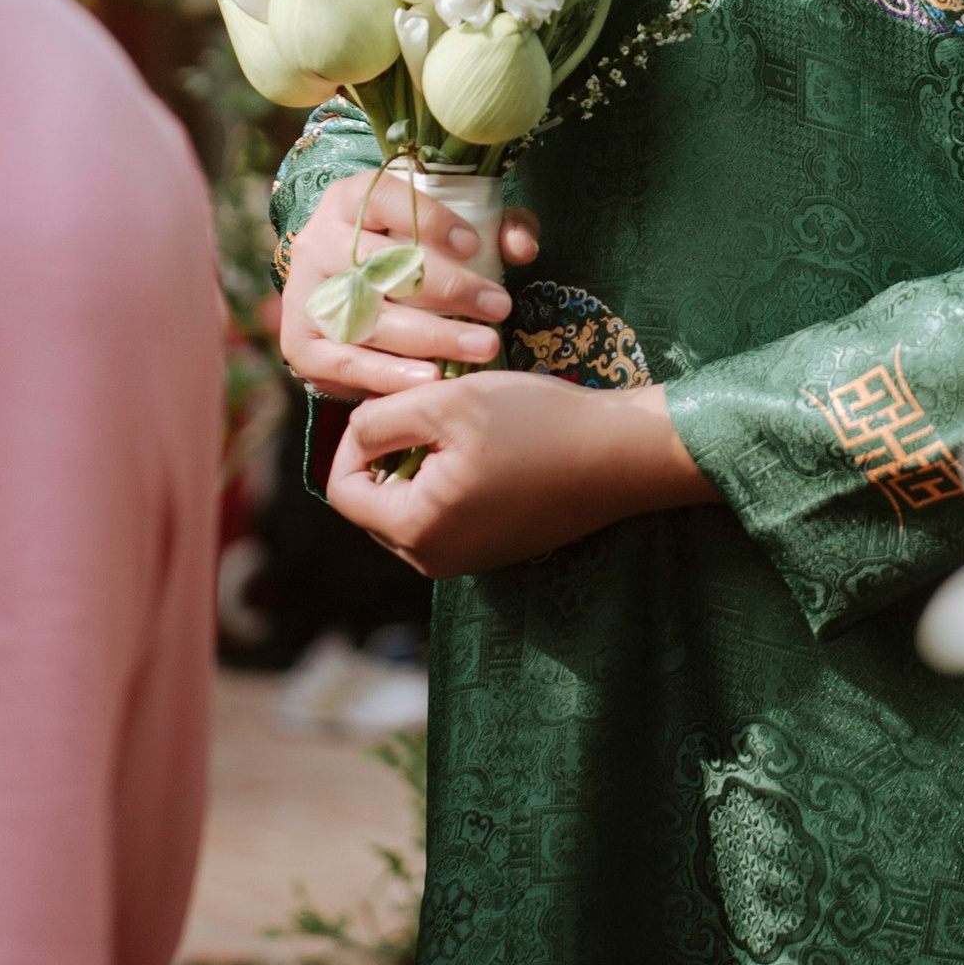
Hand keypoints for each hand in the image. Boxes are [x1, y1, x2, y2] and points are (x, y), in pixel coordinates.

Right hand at [278, 171, 540, 398]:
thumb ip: (497, 227)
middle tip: (499, 308)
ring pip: (369, 316)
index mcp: (351, 198)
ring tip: (483, 346)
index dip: (432, 221)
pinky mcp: (301, 343)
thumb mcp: (455, 227)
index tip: (476, 246)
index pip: (387, 199)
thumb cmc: (413, 252)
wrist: (346, 290)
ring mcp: (305, 293)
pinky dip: (389, 374)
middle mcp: (319, 239)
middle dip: (449, 289)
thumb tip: (521, 247)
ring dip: (432, 336)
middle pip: (382, 265)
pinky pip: (345, 361)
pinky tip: (432, 379)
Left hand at [325, 367, 711, 575]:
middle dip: (387, 455)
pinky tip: (486, 451)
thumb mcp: (446, 403)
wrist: (620, 455)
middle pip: (372, 504)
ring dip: (418, 466)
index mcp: (415, 530)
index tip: (391, 404)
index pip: (342, 491)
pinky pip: (444, 518)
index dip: (353, 441)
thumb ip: (379, 420)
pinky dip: (449, 482)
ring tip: (459, 429)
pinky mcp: (493, 552)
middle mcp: (433, 560)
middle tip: (428, 412)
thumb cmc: (535, 423)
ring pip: (408, 509)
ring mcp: (465, 561)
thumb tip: (351, 435)